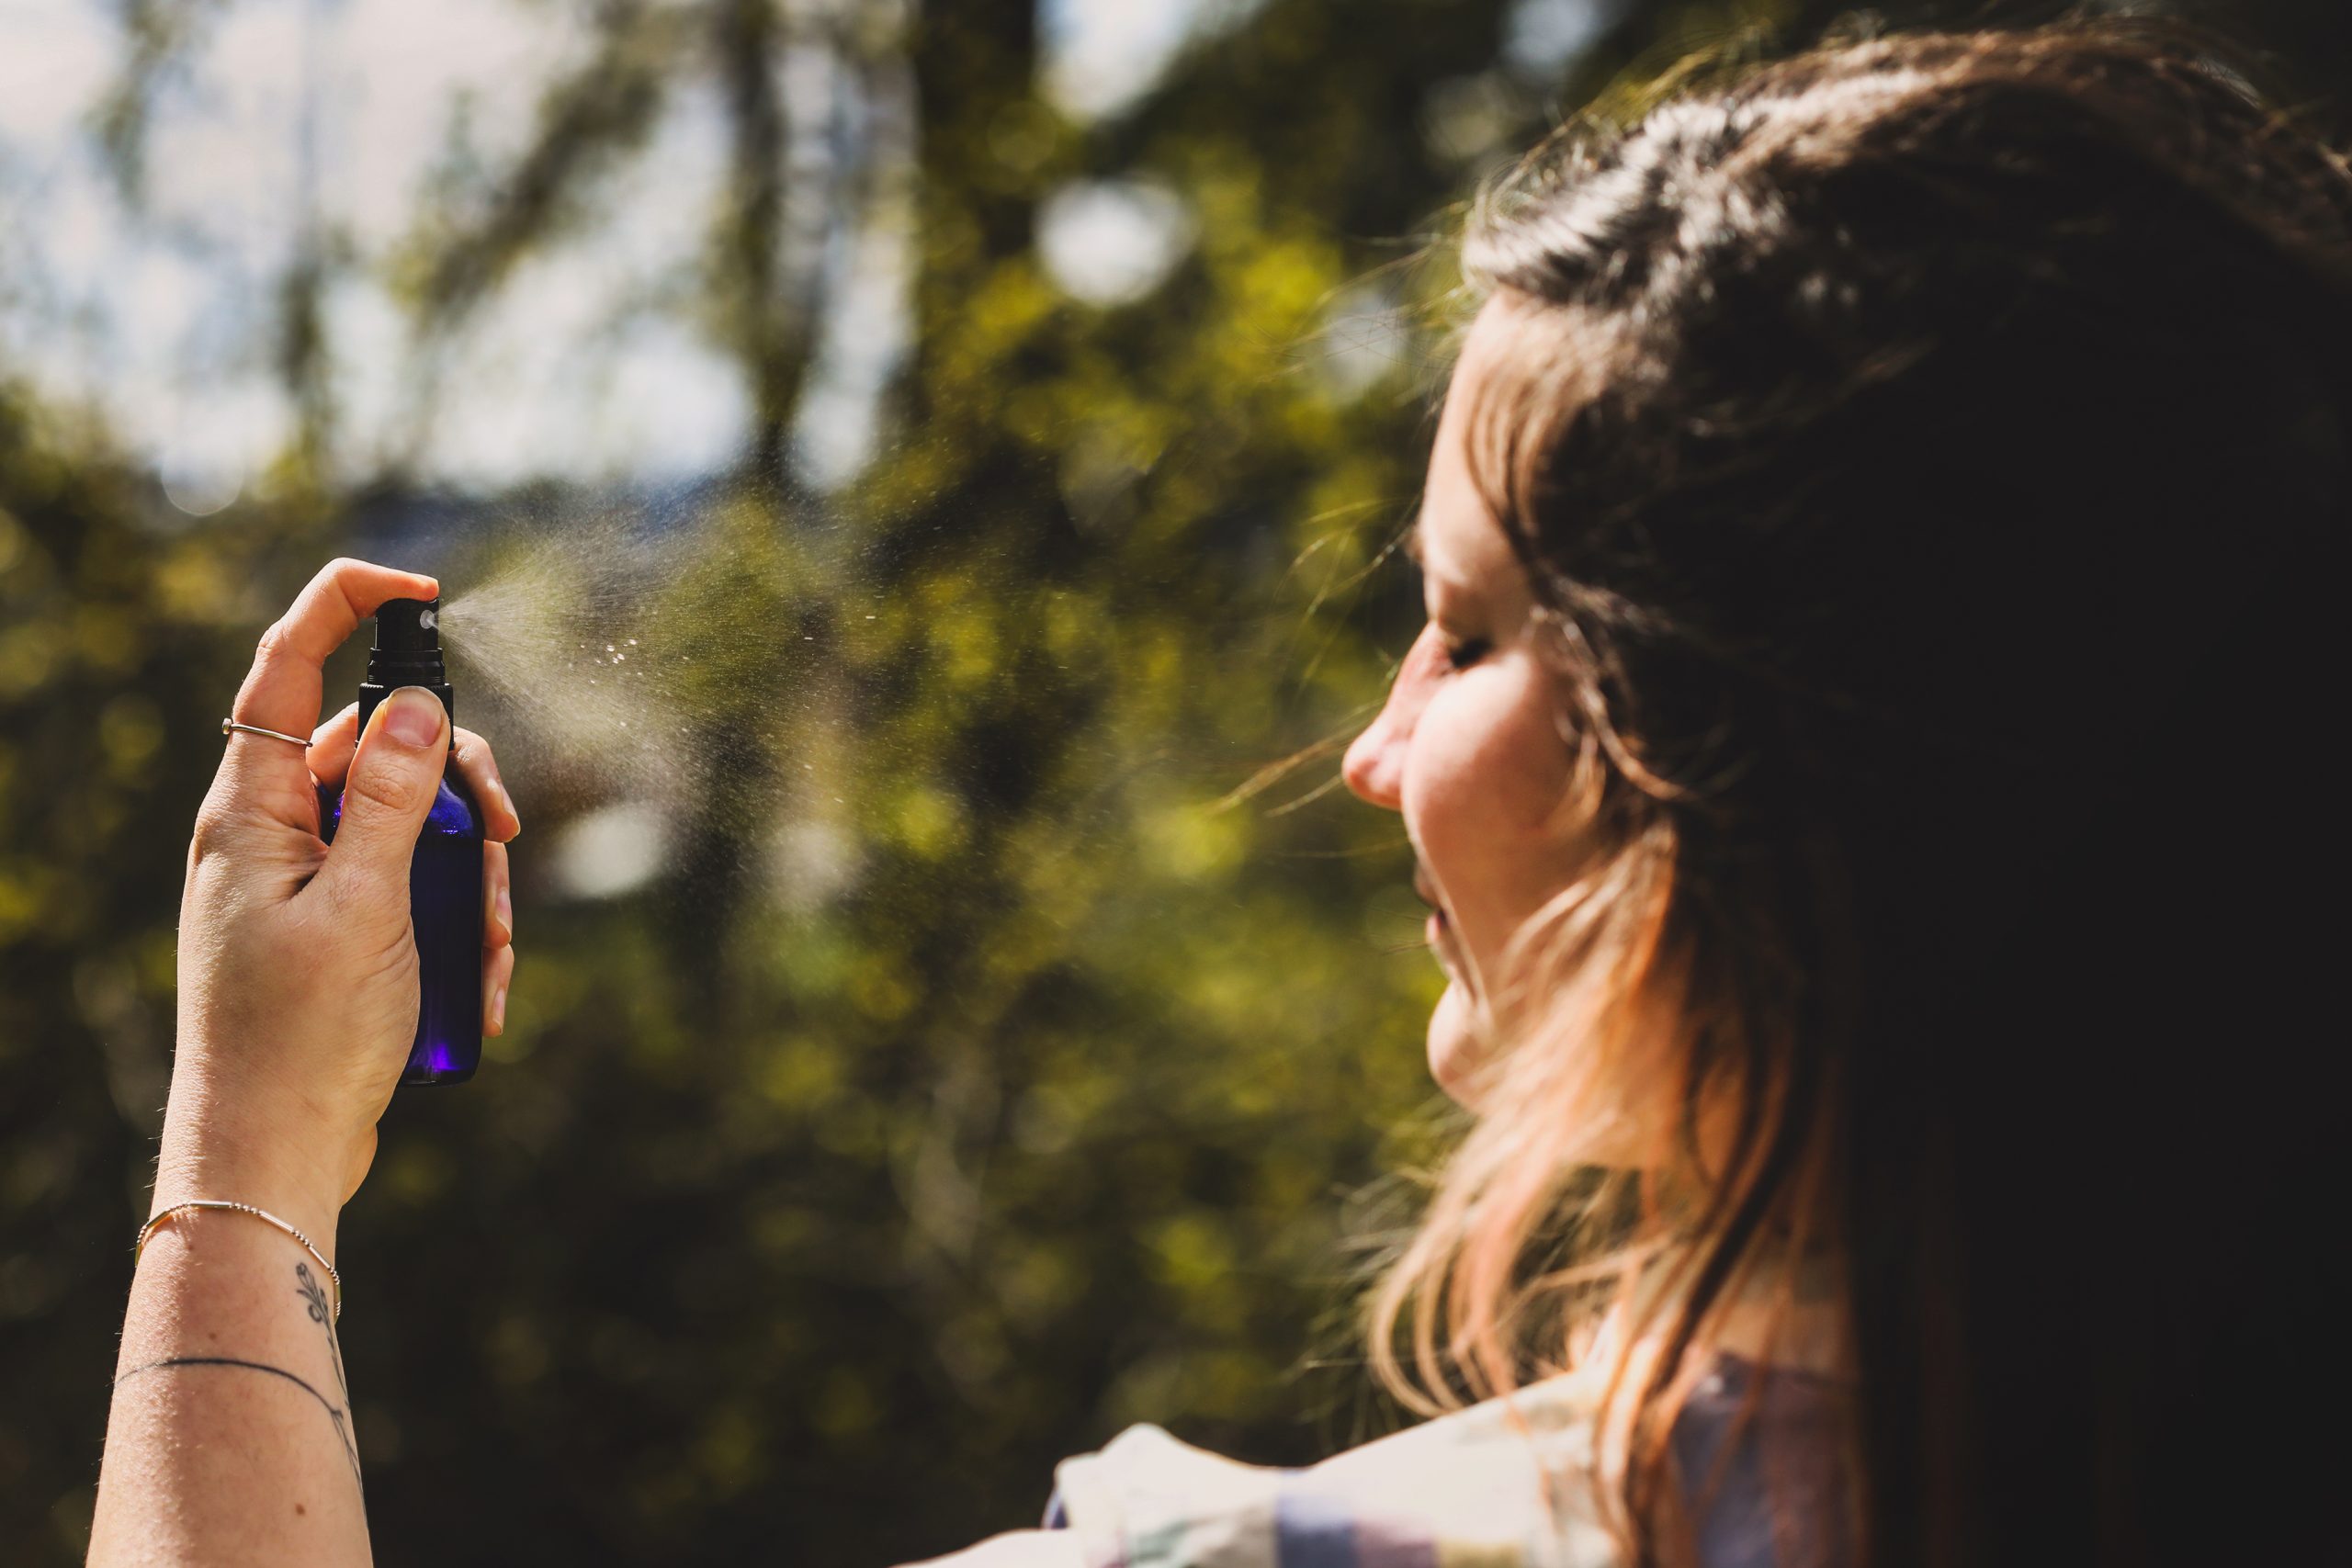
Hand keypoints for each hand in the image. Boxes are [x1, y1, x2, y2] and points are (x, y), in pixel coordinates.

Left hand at [155, 559, 522, 1246]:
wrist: (273, 1155)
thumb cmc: (299, 1040)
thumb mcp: (362, 911)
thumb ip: (392, 802)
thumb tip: (413, 702)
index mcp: (253, 812)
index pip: (286, 669)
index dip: (346, 606)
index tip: (422, 587)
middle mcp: (277, 832)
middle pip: (384, 750)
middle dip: (461, 787)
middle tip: (505, 839)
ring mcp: (311, 880)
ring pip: (416, 824)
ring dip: (472, 878)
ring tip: (489, 952)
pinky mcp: (343, 926)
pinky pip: (417, 888)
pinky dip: (458, 924)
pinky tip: (481, 985)